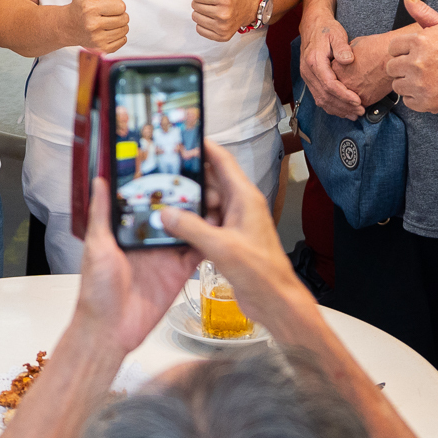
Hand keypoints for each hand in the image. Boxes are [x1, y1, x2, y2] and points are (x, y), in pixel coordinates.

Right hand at [65, 0, 128, 53]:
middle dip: (118, 15)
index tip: (106, 6)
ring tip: (107, 23)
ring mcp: (97, 40)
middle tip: (106, 15)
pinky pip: (123, 41)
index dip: (116, 4)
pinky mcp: (102, 50)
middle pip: (125, 18)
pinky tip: (107, 32)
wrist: (67, 28)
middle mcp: (93, 26)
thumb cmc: (79, 6)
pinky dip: (118, 36)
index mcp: (90, 9)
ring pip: (125, 30)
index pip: (121, 6)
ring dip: (119, 25)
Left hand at [73, 176, 198, 351]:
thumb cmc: (95, 291)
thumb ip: (102, 213)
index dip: (158, 188)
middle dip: (186, 199)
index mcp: (128, 233)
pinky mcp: (178, 273)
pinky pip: (196, 255)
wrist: (109, 330)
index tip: (171, 167)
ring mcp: (165, 257)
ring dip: (200, 217)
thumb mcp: (96, 245)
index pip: (146, 203)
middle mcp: (149, 242)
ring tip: (214, 197)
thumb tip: (100, 181)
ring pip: (188, 231)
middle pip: (172, 214)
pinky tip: (218, 228)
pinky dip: (208, 242)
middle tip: (201, 179)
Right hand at [160, 144, 311, 330]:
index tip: (184, 138)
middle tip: (162, 177)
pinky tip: (175, 230)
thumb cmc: (262, 272)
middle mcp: (240, 207)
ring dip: (188, 206)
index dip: (203, 147)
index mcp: (244, 198)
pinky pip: (206, 224)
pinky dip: (192, 225)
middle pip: (210, 183)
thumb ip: (191, 228)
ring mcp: (235, 224)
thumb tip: (168, 214)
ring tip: (164, 204)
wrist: (275, 300)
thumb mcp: (221, 247)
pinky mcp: (228, 240)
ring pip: (206, 205)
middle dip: (188, 180)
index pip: (222, 161)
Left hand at [189, 0, 256, 42]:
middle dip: (202, 2)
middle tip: (213, 1)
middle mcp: (224, 14)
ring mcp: (223, 27)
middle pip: (195, 6)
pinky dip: (205, 25)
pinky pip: (200, 30)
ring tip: (214, 9)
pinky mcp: (222, 36)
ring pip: (196, 18)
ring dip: (202, 13)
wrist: (250, 8)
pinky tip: (214, 19)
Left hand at [387, 0, 437, 112]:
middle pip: (392, 67)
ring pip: (397, 85)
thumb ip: (422, 12)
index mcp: (419, 41)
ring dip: (408, 83)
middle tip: (421, 68)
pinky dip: (417, 98)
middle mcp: (416, 62)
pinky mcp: (425, 102)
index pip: (392, 48)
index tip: (414, 54)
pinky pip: (408, 101)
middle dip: (403, 67)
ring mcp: (420, 84)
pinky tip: (431, 89)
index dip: (403, 51)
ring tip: (427, 79)